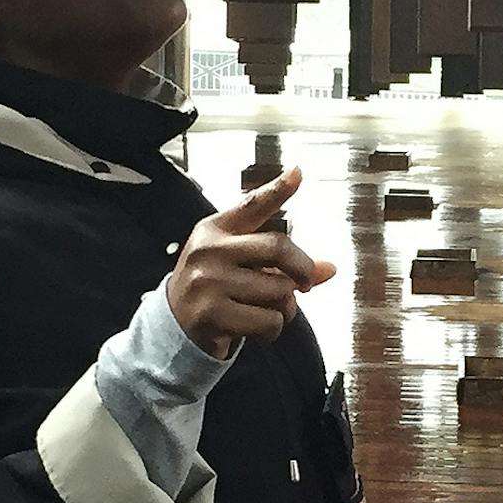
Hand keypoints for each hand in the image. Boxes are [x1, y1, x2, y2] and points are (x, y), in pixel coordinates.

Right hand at [166, 169, 336, 359]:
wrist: (172, 327)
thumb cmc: (215, 287)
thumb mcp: (240, 264)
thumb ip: (280, 261)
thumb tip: (330, 268)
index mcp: (214, 230)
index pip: (251, 204)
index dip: (277, 189)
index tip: (299, 172)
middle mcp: (208, 251)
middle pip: (278, 248)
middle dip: (302, 270)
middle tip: (304, 284)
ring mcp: (207, 282)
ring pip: (278, 290)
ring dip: (286, 307)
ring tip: (269, 311)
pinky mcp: (210, 315)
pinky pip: (268, 321)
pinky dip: (273, 330)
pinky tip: (258, 330)